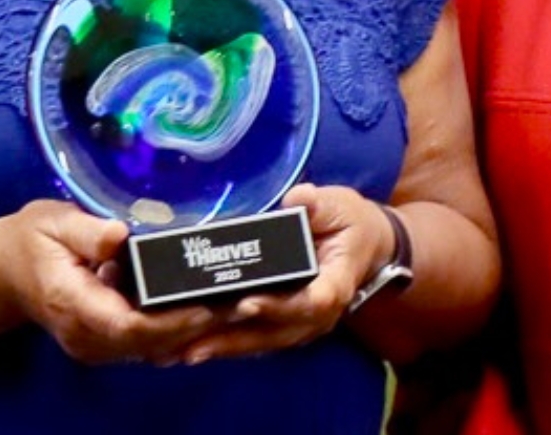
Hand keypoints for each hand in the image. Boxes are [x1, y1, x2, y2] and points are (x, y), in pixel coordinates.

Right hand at [0, 200, 220, 365]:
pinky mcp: (107, 344)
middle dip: (195, 327)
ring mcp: (96, 345)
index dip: (170, 321)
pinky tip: (212, 309)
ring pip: (152, 349)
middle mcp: (85, 335)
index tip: (207, 307)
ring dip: (194, 332)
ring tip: (238, 306)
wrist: (5, 273)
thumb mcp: (51, 221)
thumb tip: (119, 235)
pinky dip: (179, 331)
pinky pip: (148, 344)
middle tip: (242, 304)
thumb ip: (86, 230)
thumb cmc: (31, 240)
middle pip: (148, 343)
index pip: (127, 325)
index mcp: (71, 304)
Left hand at [174, 184, 394, 364]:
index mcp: (336, 282)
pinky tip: (195, 347)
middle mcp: (320, 313)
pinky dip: (228, 344)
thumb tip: (299, 199)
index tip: (247, 304)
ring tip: (186, 351)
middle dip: (236, 339)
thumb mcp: (338, 206)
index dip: (280, 307)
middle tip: (196, 342)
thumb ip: (319, 204)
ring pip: (264, 341)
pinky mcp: (287, 325)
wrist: (363, 246)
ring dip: (226, 347)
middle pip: (278, 332)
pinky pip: (257, 339)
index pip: (312, 302)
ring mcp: (303, 323)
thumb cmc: (348, 224)